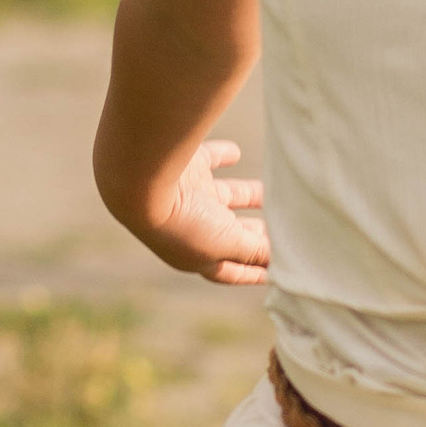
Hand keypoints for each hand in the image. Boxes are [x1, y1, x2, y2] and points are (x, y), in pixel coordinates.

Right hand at [138, 140, 268, 285]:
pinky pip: (210, 160)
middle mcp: (193, 226)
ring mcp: (190, 195)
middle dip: (255, 234)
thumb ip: (255, 250)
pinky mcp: (188, 167)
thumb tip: (281, 262)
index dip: (254, 272)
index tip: (279, 274)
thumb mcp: (228, 243)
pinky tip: (236, 152)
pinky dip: (224, 156)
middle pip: (231, 232)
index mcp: (197, 254)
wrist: (142, 181)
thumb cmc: (185, 222)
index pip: (230, 269)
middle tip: (282, 230)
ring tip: (271, 192)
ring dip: (248, 194)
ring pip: (225, 196)